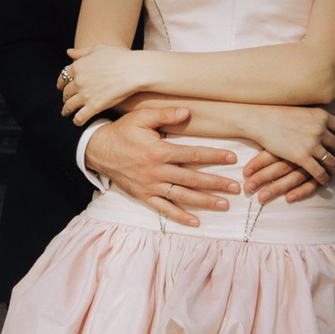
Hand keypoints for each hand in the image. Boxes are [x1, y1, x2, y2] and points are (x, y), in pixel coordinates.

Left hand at [59, 41, 145, 124]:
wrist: (134, 70)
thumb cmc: (120, 57)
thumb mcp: (99, 48)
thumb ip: (82, 52)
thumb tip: (69, 53)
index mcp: (78, 66)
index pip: (64, 76)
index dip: (61, 83)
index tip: (62, 87)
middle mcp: (78, 81)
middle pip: (66, 92)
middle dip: (65, 97)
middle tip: (66, 100)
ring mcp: (85, 95)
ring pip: (70, 105)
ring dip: (66, 110)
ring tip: (66, 113)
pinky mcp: (94, 106)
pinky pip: (80, 117)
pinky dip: (77, 120)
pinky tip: (77, 121)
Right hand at [83, 105, 234, 228]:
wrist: (98, 150)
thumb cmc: (123, 131)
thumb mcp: (142, 117)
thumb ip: (166, 114)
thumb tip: (188, 111)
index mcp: (159, 151)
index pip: (193, 155)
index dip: (214, 156)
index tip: (232, 158)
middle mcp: (156, 171)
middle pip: (192, 179)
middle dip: (216, 183)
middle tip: (236, 187)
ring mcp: (150, 186)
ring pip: (182, 196)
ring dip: (205, 201)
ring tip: (224, 205)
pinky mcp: (143, 196)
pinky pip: (164, 209)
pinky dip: (180, 217)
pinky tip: (196, 222)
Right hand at [234, 104, 334, 203]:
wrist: (261, 120)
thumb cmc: (279, 114)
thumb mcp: (304, 111)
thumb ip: (317, 118)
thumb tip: (326, 122)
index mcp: (323, 116)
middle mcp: (321, 129)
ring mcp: (312, 144)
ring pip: (332, 161)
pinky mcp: (302, 157)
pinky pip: (319, 171)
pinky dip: (324, 178)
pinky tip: (325, 180)